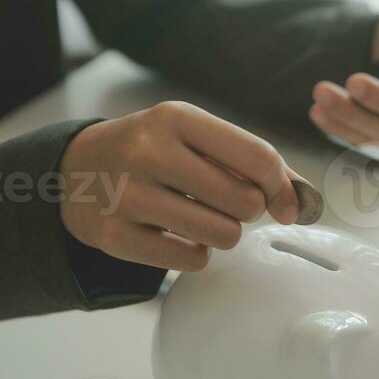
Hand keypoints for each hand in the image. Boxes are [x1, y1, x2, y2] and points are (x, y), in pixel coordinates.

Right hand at [60, 102, 301, 270]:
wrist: (76, 171)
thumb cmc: (153, 151)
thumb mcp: (195, 136)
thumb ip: (252, 162)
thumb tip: (302, 202)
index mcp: (175, 118)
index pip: (258, 157)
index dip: (281, 186)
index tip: (283, 204)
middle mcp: (148, 152)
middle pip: (245, 202)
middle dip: (247, 211)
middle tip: (223, 204)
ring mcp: (128, 196)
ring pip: (223, 235)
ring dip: (223, 233)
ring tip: (198, 217)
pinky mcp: (116, 236)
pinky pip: (192, 261)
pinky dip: (196, 254)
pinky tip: (175, 234)